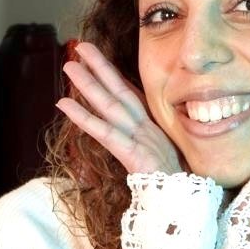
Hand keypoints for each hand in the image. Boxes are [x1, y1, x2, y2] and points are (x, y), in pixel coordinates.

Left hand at [56, 43, 185, 175]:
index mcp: (153, 128)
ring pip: (109, 104)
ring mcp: (139, 137)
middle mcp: (145, 127)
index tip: (99, 60)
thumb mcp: (165, 161)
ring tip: (69, 66)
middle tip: (80, 46)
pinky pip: (103, 132)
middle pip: (120, 90)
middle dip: (101, 67)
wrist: (187, 202)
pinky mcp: (132, 151)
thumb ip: (153, 147)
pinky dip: (82, 117)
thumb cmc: (178, 186)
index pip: (131, 96)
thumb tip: (143, 143)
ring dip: (88, 83)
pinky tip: (63, 104)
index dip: (115, 77)